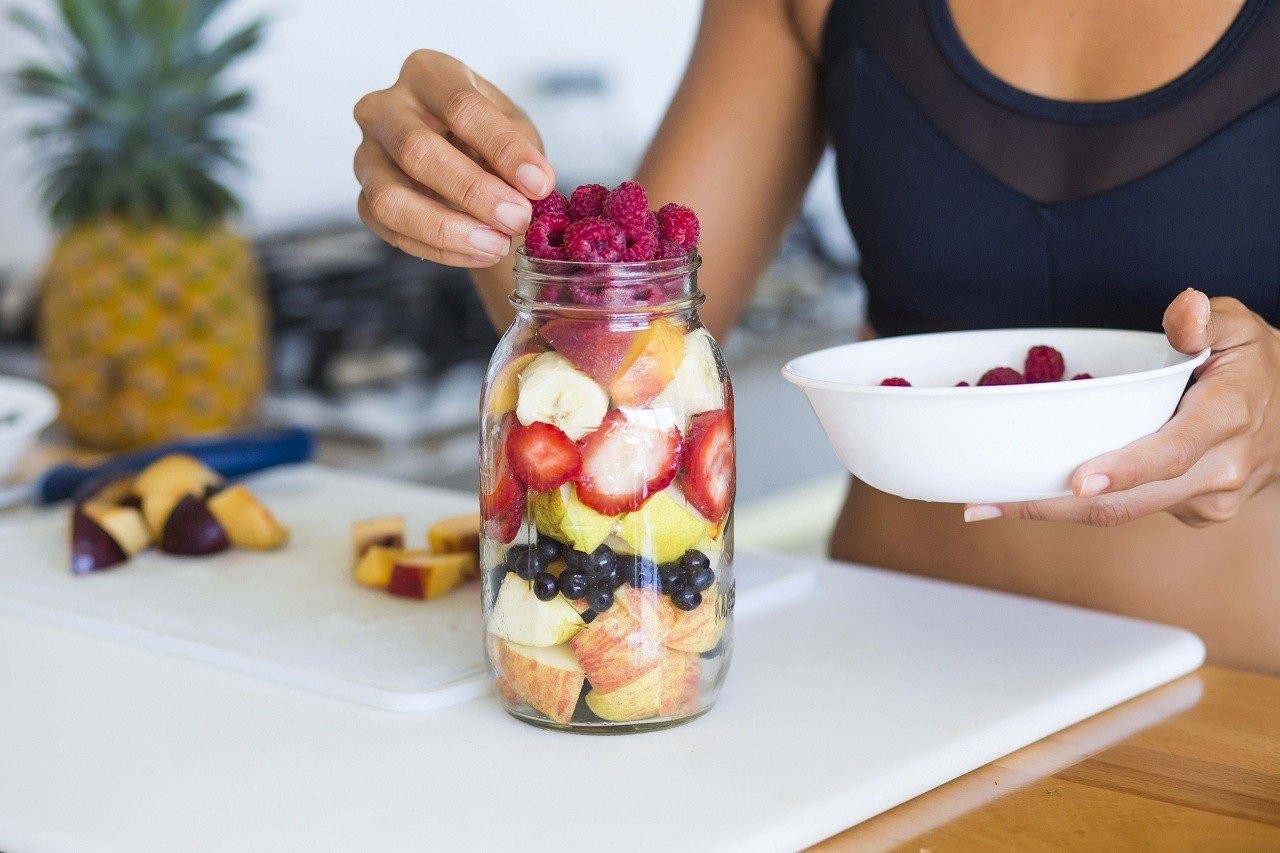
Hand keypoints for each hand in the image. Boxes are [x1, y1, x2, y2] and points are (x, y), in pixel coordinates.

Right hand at [353, 50, 554, 266]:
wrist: (466, 164)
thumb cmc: (487, 137)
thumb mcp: (515, 130)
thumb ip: (521, 151)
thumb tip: (533, 185)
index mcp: (426, 74)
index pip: (459, 105)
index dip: (503, 148)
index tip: (539, 184)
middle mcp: (384, 108)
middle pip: (416, 149)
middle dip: (473, 191)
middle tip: (517, 219)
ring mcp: (366, 156)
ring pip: (390, 198)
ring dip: (447, 229)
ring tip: (496, 245)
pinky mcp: (363, 200)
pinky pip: (392, 230)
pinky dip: (440, 250)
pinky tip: (478, 253)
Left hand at [964, 289, 1279, 526]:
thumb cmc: (1253, 361)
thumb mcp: (1237, 324)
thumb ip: (1205, 317)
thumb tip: (1183, 312)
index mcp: (1227, 417)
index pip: (1171, 453)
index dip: (1122, 470)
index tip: (1076, 483)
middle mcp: (1218, 470)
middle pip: (1128, 502)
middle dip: (1050, 507)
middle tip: (981, 505)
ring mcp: (1207, 500)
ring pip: (1123, 514)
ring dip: (1051, 514)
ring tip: (984, 505)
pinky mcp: (1195, 513)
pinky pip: (1133, 512)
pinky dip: (1083, 506)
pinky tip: (1033, 496)